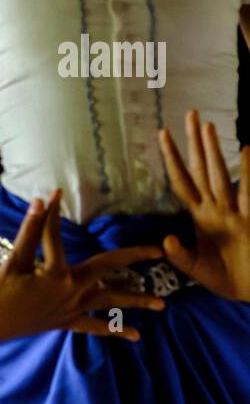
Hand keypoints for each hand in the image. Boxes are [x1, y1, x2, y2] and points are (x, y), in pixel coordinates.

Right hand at [0, 190, 167, 342]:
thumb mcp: (13, 260)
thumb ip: (31, 231)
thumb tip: (42, 199)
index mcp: (56, 275)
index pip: (56, 237)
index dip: (51, 215)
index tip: (54, 195)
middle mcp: (70, 292)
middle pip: (108, 269)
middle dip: (134, 258)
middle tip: (159, 251)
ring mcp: (71, 309)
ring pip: (109, 303)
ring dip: (137, 302)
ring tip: (162, 304)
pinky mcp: (66, 321)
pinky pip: (96, 327)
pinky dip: (116, 330)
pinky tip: (137, 335)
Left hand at [158, 110, 249, 302]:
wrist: (247, 290)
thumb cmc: (221, 277)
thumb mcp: (194, 269)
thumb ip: (180, 255)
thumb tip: (167, 239)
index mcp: (199, 216)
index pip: (183, 182)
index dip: (172, 160)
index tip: (163, 133)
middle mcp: (215, 208)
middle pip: (202, 170)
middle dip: (195, 143)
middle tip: (190, 113)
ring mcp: (232, 212)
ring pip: (220, 177)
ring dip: (213, 153)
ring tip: (207, 127)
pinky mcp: (248, 222)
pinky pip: (248, 195)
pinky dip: (247, 175)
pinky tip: (246, 152)